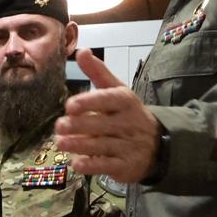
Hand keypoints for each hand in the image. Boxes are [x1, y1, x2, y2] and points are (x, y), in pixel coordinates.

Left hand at [55, 50, 160, 183]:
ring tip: (60, 143)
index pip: (108, 99)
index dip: (90, 102)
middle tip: (59, 126)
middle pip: (101, 124)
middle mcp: (128, 122)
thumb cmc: (127, 114)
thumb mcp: (117, 91)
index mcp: (125, 101)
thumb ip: (98, 73)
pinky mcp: (125, 165)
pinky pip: (106, 165)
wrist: (157, 145)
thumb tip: (82, 51)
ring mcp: (128, 145)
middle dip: (78, 126)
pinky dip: (91, 165)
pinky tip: (76, 163)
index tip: (70, 106)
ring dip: (78, 145)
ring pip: (101, 145)